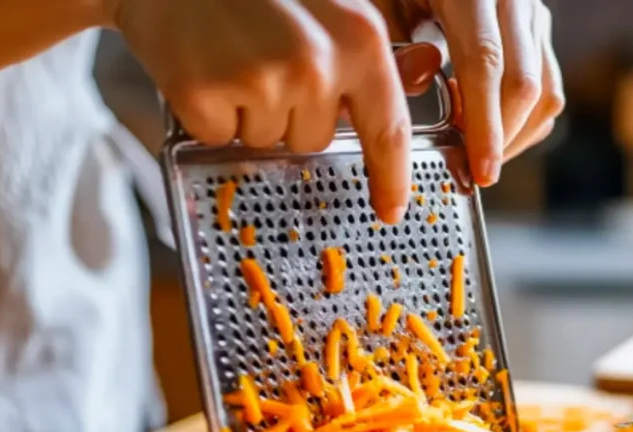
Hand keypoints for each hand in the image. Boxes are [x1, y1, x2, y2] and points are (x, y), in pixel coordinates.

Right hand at [110, 0, 419, 222]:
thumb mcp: (330, 5)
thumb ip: (372, 49)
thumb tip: (427, 69)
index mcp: (359, 37)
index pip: (389, 129)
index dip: (390, 178)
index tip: (391, 210)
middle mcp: (316, 61)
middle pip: (316, 139)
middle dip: (293, 115)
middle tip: (266, 61)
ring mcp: (260, 79)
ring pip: (269, 142)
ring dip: (252, 114)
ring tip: (234, 59)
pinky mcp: (206, 93)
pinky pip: (221, 139)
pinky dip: (210, 116)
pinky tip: (205, 69)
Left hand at [391, 0, 564, 185]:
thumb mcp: (383, 6)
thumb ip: (395, 46)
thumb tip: (423, 83)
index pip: (486, 63)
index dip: (485, 124)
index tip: (482, 169)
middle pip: (524, 85)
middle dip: (501, 140)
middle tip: (473, 171)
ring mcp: (531, 14)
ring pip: (545, 92)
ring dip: (515, 135)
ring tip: (476, 147)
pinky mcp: (539, 29)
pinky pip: (548, 88)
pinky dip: (525, 121)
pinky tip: (488, 122)